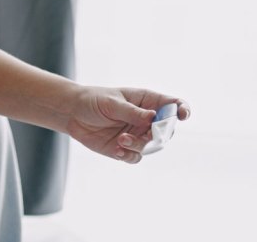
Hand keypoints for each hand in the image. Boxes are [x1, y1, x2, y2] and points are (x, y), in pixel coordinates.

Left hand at [65, 86, 190, 163]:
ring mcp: (138, 134)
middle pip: (166, 131)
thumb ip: (132, 112)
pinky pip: (136, 157)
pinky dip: (128, 155)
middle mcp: (146, 119)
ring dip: (139, 145)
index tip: (183, 115)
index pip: (172, 105)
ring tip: (121, 140)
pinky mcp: (126, 148)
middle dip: (159, 134)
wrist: (73, 113)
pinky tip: (116, 149)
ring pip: (152, 146)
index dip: (182, 109)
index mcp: (147, 101)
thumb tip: (153, 117)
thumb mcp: (112, 103)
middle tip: (147, 133)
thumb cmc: (93, 100)